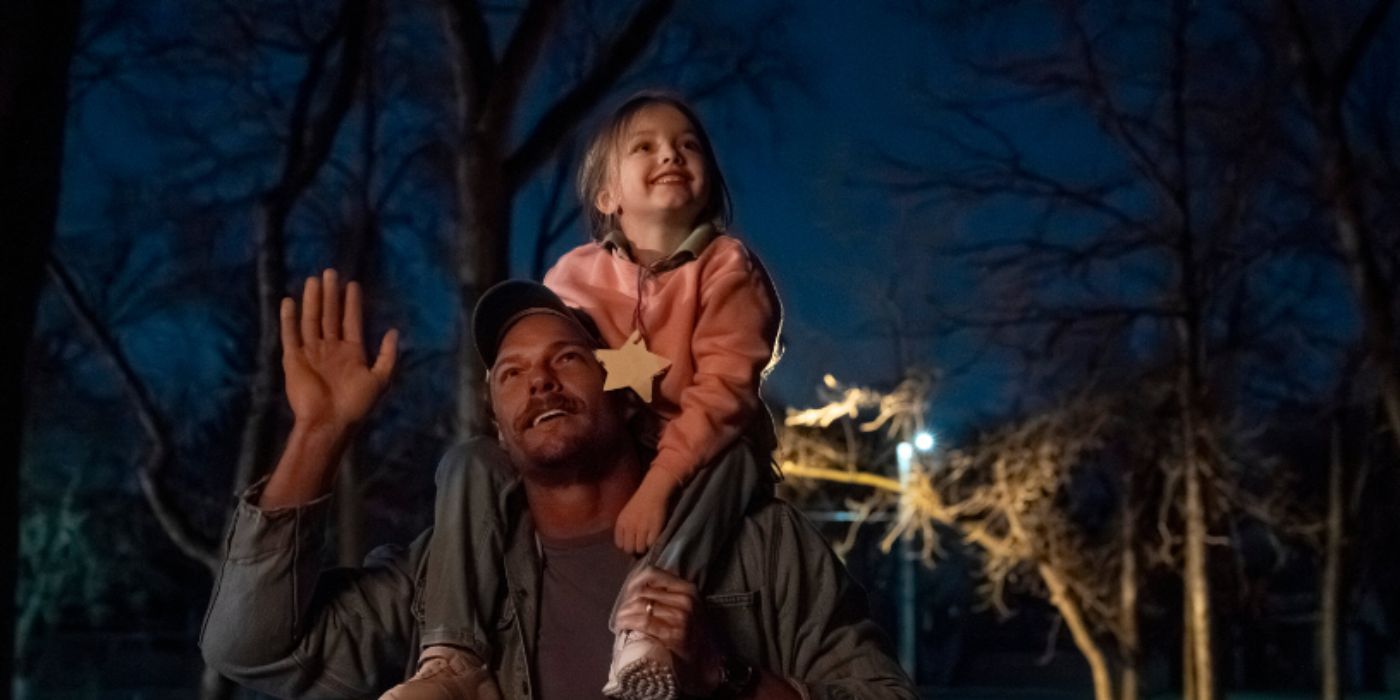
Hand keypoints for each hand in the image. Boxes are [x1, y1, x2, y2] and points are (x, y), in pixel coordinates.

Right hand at [281, 269, 397, 431]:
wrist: (329, 422)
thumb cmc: (356, 404)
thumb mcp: (380, 379)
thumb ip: (387, 355)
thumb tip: (394, 331)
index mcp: (351, 353)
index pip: (351, 321)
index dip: (351, 303)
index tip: (352, 284)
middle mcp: (330, 349)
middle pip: (330, 315)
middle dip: (331, 294)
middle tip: (331, 272)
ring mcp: (311, 352)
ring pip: (311, 320)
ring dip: (313, 300)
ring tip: (314, 280)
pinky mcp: (293, 359)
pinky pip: (290, 335)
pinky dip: (289, 318)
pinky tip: (289, 301)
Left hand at [612, 566, 723, 696]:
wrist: (698, 662)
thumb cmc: (686, 634)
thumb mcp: (682, 608)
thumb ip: (665, 595)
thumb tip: (636, 585)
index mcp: (688, 589)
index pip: (653, 573)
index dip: (634, 582)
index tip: (627, 594)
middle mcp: (686, 600)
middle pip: (643, 592)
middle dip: (626, 602)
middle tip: (621, 612)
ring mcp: (682, 617)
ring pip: (640, 605)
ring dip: (624, 613)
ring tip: (619, 620)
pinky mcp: (674, 634)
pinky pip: (643, 622)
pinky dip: (627, 622)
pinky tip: (621, 626)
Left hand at [614, 469, 678, 553]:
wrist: (655, 490)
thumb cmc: (641, 501)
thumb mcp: (627, 513)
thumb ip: (625, 528)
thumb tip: (628, 545)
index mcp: (621, 522)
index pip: (619, 544)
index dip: (626, 545)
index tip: (632, 542)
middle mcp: (629, 527)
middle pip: (629, 549)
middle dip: (635, 549)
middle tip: (641, 544)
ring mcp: (642, 529)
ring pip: (640, 549)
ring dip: (645, 547)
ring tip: (648, 541)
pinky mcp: (654, 529)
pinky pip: (651, 545)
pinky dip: (653, 544)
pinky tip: (654, 537)